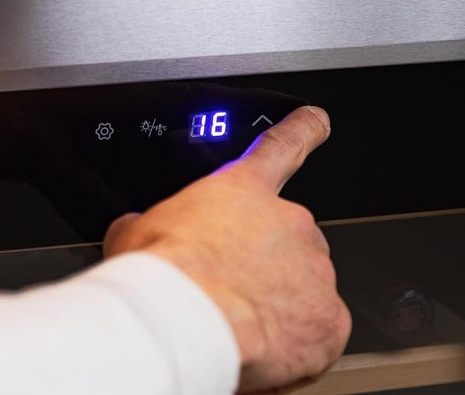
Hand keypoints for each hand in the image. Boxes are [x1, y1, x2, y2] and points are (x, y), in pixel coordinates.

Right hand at [103, 106, 350, 393]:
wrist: (184, 321)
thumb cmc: (162, 272)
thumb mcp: (137, 230)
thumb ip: (151, 222)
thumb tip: (135, 229)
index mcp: (242, 189)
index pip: (281, 147)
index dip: (302, 130)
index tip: (318, 119)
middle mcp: (289, 220)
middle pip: (287, 237)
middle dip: (265, 260)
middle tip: (230, 286)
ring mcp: (314, 268)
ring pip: (303, 284)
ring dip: (278, 300)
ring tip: (237, 319)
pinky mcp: (329, 319)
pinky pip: (318, 329)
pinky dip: (297, 340)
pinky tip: (263, 345)